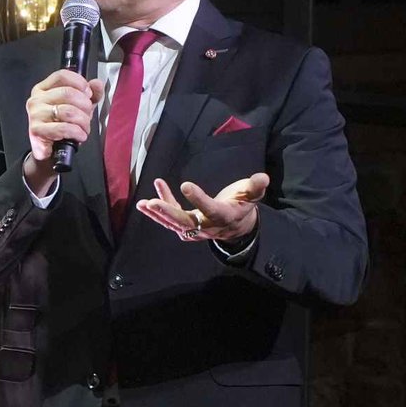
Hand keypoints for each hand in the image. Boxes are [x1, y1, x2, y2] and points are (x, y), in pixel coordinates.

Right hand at [23, 70, 104, 194]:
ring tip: (84, 128)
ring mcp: (35, 114)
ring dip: (83, 122)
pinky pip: (63, 128)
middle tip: (87, 115)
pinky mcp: (36, 130)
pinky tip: (79, 136)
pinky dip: (77, 132)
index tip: (88, 94)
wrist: (52, 151)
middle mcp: (36, 99)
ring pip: (68, 111)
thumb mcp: (79, 107)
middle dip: (85, 106)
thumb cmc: (63, 126)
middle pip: (68, 93)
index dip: (79, 82)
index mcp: (44, 89)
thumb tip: (97, 83)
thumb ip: (90, 94)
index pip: (62, 75)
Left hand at [135, 172, 268, 243]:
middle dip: (168, 212)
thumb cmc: (242, 206)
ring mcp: (195, 229)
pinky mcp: (186, 227)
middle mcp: (207, 226)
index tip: (185, 184)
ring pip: (174, 224)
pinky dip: (158, 211)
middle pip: (186, 222)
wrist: (238, 227)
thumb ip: (255, 187)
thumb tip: (263, 177)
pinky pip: (170, 221)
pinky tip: (145, 201)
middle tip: (152, 203)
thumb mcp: (251, 196)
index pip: (210, 209)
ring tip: (142, 203)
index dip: (198, 198)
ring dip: (157, 213)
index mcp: (223, 216)